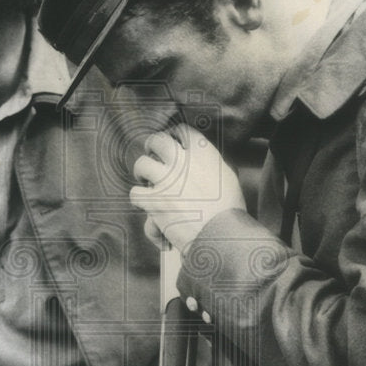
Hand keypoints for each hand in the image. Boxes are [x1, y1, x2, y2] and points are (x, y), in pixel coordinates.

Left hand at [131, 124, 245, 252]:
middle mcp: (182, 162)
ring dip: (142, 172)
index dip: (174, 134)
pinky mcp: (154, 201)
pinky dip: (139, 201)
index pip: (183, 130)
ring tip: (144, 179)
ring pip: (141, 164)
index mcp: (203, 153)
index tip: (172, 141)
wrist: (221, 235)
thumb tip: (210, 158)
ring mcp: (165, 180)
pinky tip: (144, 205)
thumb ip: (215, 163)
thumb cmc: (229, 211)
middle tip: (152, 153)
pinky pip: (135, 193)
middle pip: (157, 140)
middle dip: (152, 146)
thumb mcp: (229, 178)